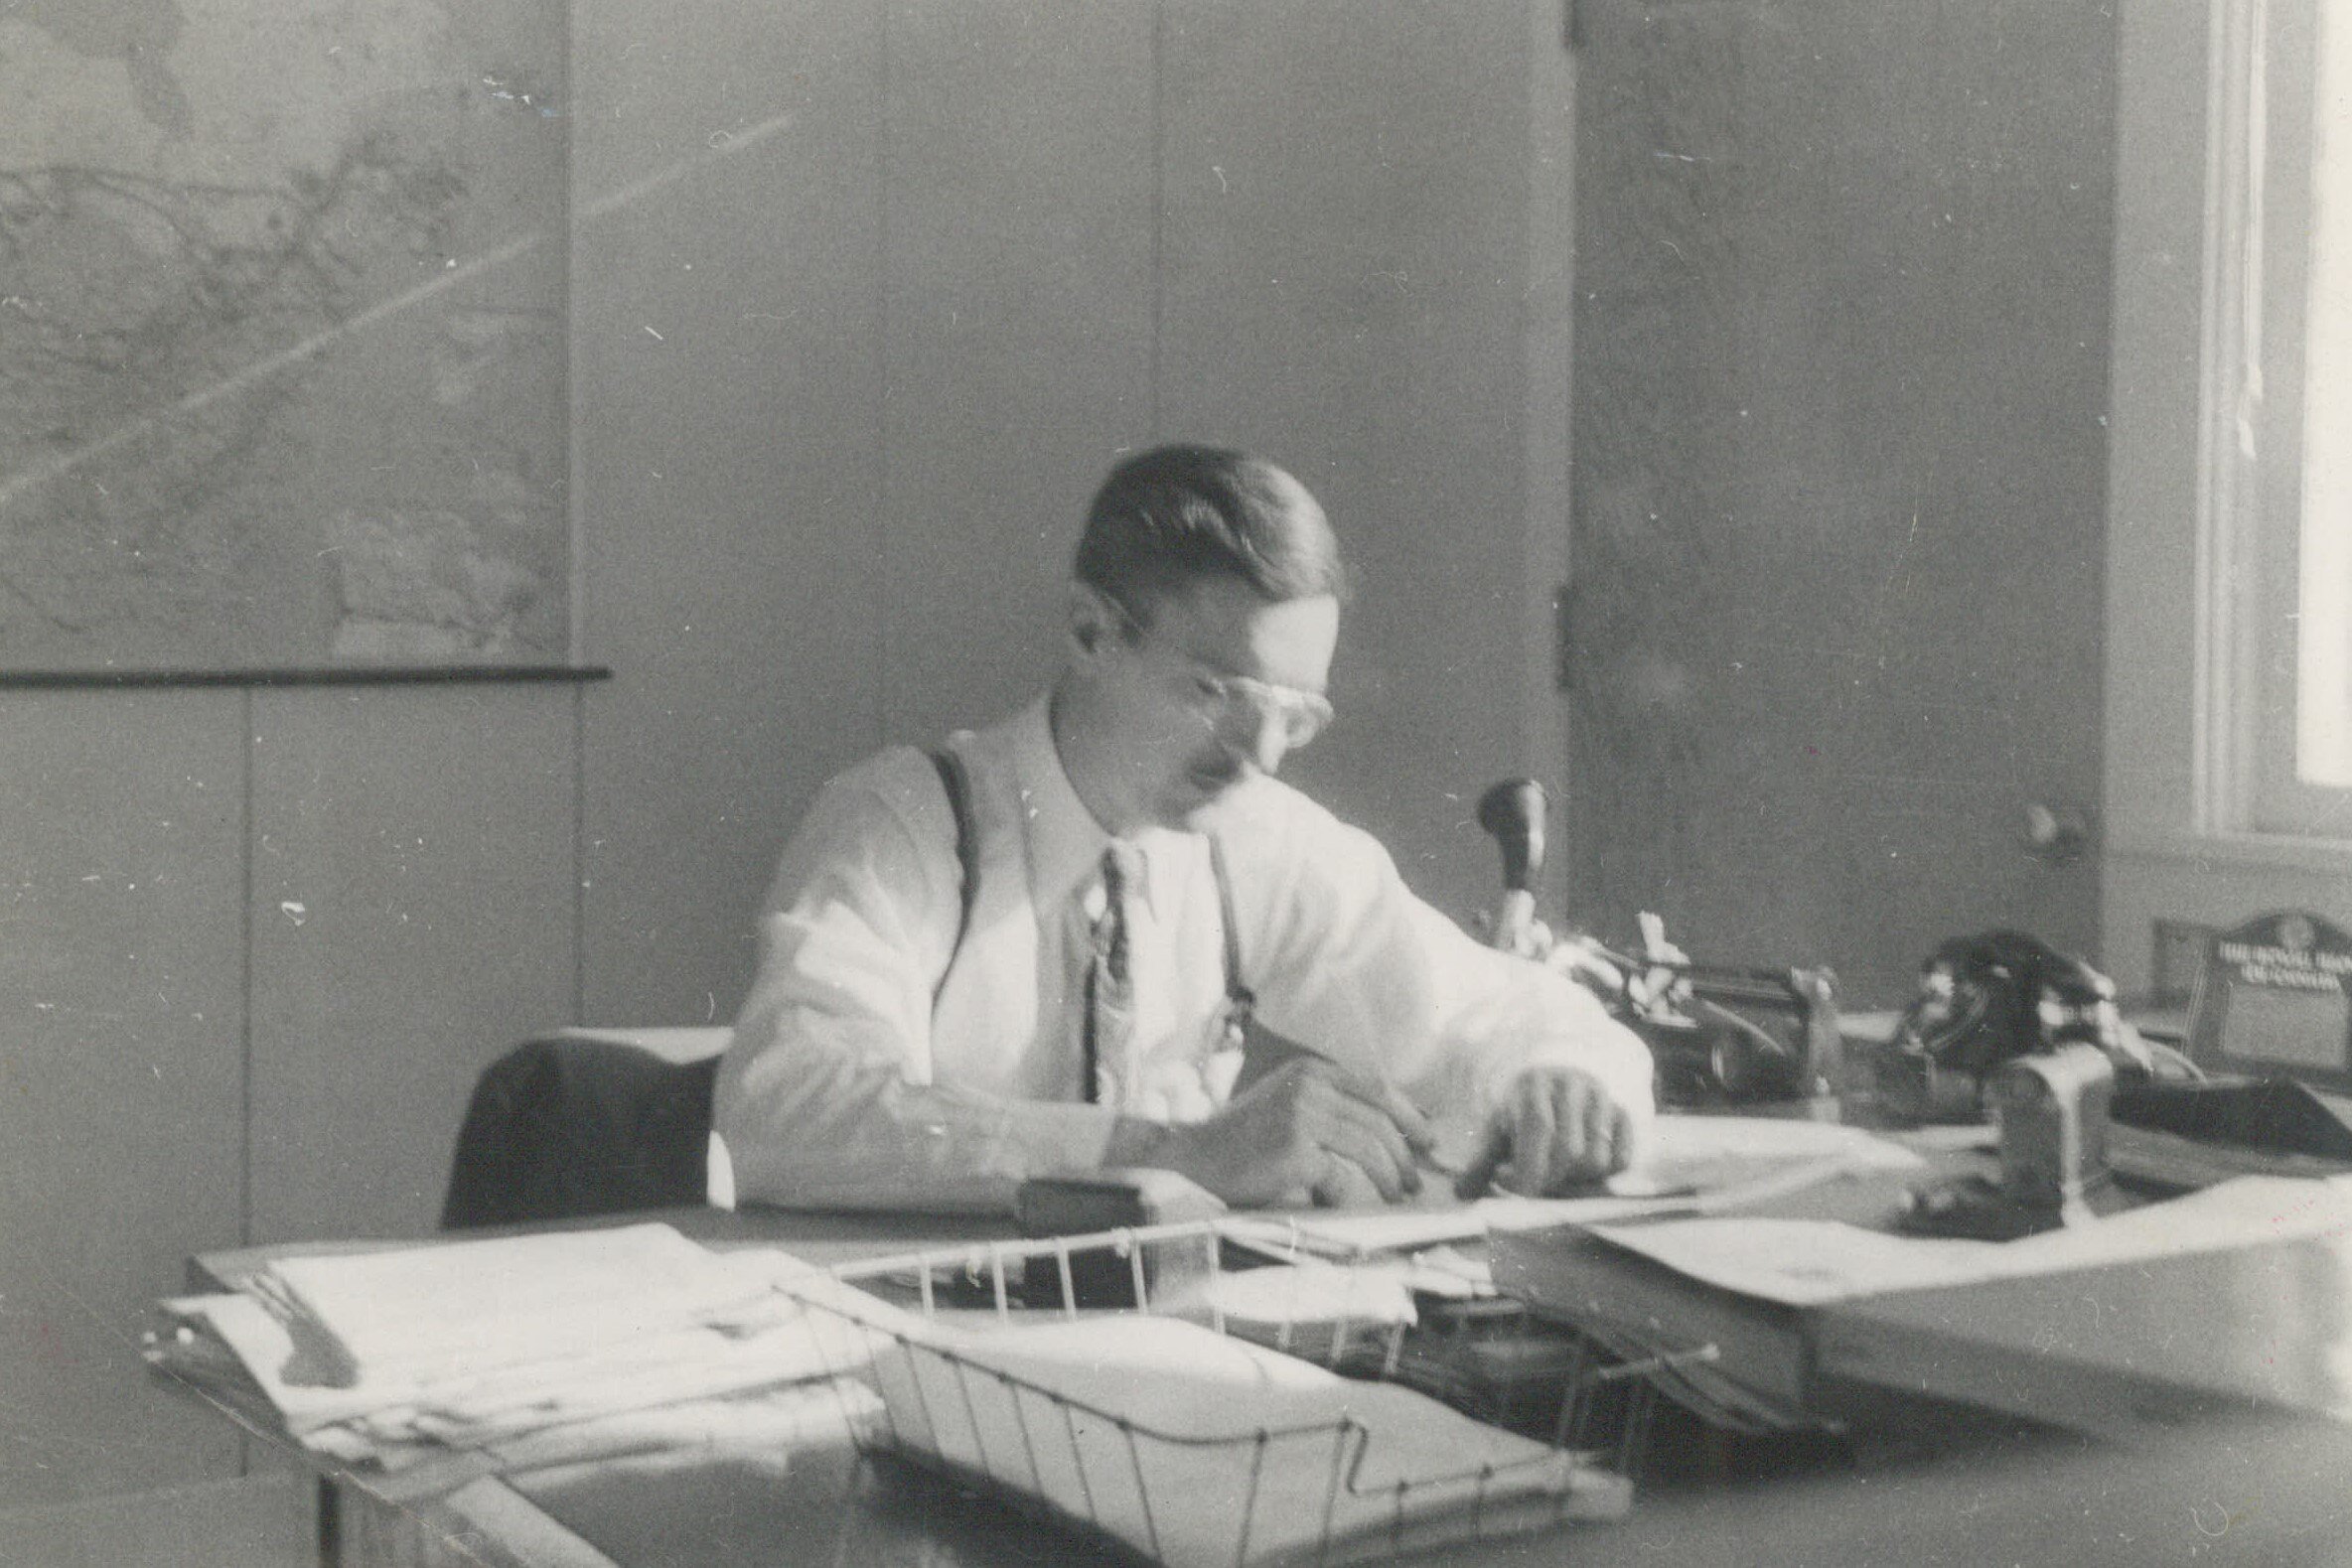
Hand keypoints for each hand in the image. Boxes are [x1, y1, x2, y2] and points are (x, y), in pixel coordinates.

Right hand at [1124, 1056, 1434, 1207]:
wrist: (1190, 1161)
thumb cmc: (1241, 1144)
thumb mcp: (1288, 1107)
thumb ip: (1331, 1109)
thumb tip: (1393, 1134)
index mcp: (1310, 1071)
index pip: (1377, 1089)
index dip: (1409, 1116)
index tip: (1426, 1141)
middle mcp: (1308, 1086)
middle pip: (1379, 1121)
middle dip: (1403, 1156)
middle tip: (1412, 1183)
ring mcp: (1301, 1115)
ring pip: (1369, 1149)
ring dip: (1388, 1179)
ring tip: (1393, 1199)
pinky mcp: (1295, 1150)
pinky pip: (1342, 1178)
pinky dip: (1352, 1197)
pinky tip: (1350, 1208)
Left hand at [1453, 1063, 1637, 1197]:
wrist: (1556, 1080)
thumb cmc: (1522, 1112)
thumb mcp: (1498, 1130)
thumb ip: (1481, 1162)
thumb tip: (1461, 1194)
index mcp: (1534, 1088)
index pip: (1539, 1131)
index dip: (1529, 1170)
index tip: (1518, 1188)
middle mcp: (1572, 1087)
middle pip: (1571, 1152)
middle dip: (1553, 1179)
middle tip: (1540, 1182)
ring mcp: (1602, 1099)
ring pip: (1598, 1159)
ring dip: (1579, 1179)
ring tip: (1562, 1172)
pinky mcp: (1623, 1113)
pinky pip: (1623, 1158)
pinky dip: (1605, 1174)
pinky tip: (1586, 1169)